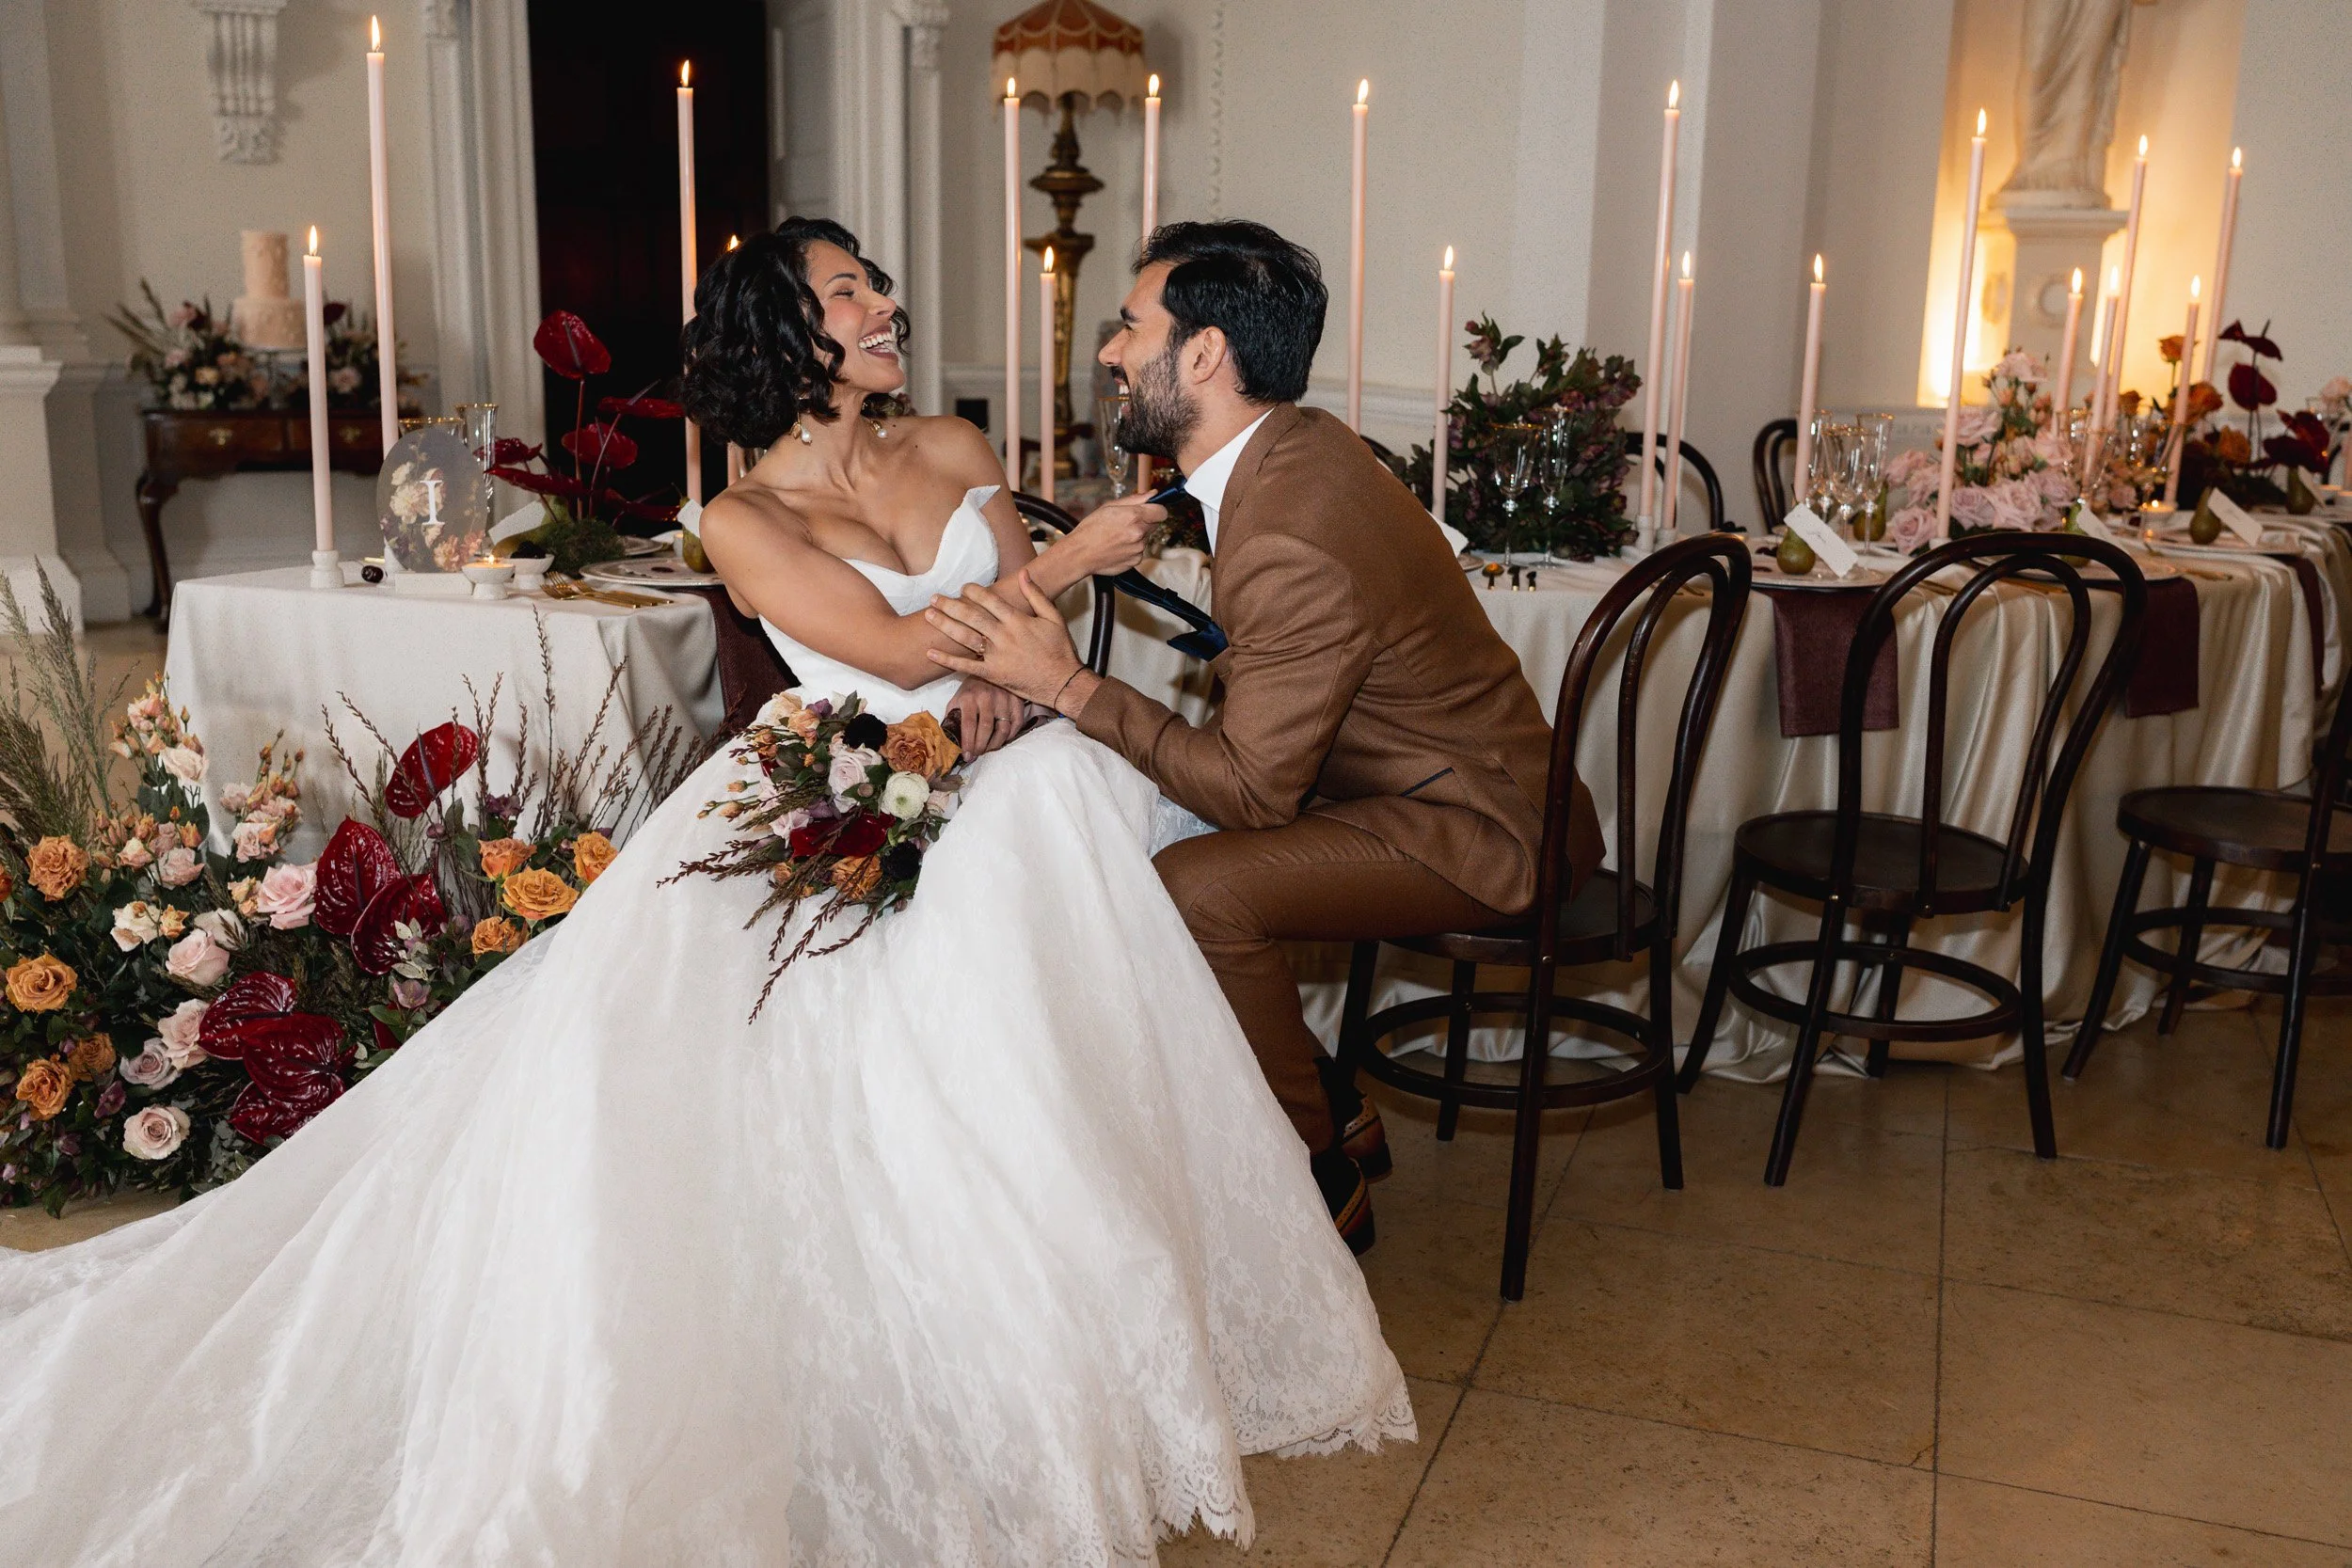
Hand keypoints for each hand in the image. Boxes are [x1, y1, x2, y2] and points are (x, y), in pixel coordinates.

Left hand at [926, 572, 1093, 710]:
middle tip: (935, 598)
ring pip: (965, 637)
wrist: (1063, 682)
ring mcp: (996, 656)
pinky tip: (931, 653)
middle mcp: (1004, 636)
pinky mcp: (993, 674)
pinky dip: (947, 660)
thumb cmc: (1060, 649)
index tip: (963, 587)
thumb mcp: (1054, 617)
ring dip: (945, 625)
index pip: (990, 600)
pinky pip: (966, 667)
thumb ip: (1036, 594)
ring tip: (929, 615)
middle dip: (950, 605)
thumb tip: (1023, 573)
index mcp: (1018, 621)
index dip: (974, 591)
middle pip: (971, 616)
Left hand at [946, 676, 1024, 758]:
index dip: (968, 743)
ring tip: (989, 748)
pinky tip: (1002, 739)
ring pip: (1003, 729)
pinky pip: (1016, 724)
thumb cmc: (972, 688)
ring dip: (996, 744)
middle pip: (986, 729)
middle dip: (981, 747)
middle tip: (977, 754)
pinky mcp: (1016, 700)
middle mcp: (987, 697)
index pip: (969, 724)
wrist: (989, 668)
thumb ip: (952, 716)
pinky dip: (1010, 736)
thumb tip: (948, 738)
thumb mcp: (957, 698)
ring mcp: (1004, 699)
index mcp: (969, 697)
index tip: (967, 756)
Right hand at [1060, 497, 1164, 577]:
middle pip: (1154, 525)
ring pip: (1145, 539)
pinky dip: (1131, 549)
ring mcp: (1138, 549)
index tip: (1149, 511)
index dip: (1156, 510)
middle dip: (1144, 522)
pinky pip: (1139, 551)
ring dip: (1136, 536)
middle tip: (1125, 523)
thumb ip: (1135, 500)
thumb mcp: (1109, 507)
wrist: (1080, 553)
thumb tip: (1152, 494)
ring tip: (1117, 537)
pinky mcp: (1135, 561)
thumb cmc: (1090, 529)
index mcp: (1134, 517)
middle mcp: (1139, 534)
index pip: (1161, 512)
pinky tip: (1117, 547)